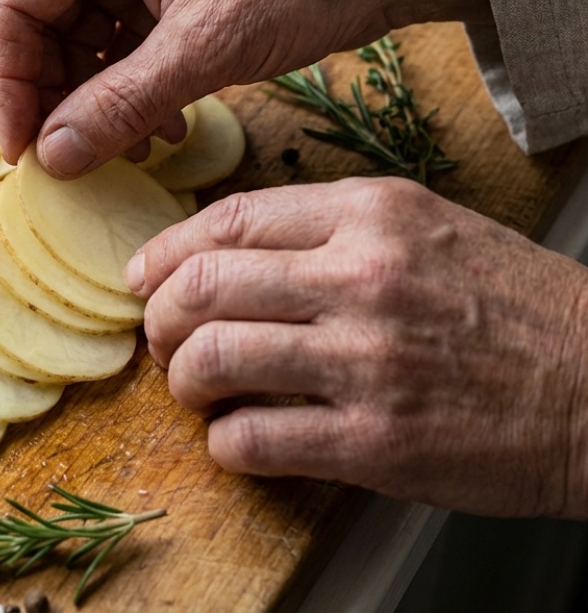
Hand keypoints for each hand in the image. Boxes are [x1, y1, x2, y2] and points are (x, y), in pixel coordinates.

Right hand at [0, 0, 486, 177]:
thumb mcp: (205, 48)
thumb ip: (119, 104)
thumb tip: (53, 157)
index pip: (15, 3)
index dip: (9, 83)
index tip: (26, 149)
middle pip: (41, 24)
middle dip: (54, 97)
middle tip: (69, 159)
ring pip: (80, 40)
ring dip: (95, 101)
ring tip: (128, 148)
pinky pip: (122, 43)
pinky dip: (130, 89)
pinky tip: (160, 126)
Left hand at [126, 178, 587, 517]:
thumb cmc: (512, 308)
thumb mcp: (428, 230)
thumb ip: (330, 231)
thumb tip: (223, 254)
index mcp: (373, 214)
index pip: (228, 220)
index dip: (166, 252)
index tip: (145, 279)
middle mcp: (364, 276)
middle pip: (203, 286)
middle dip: (162, 321)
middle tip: (165, 342)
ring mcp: (368, 360)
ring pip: (212, 360)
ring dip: (183, 382)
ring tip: (198, 392)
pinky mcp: (376, 442)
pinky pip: (252, 439)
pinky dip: (225, 444)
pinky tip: (239, 439)